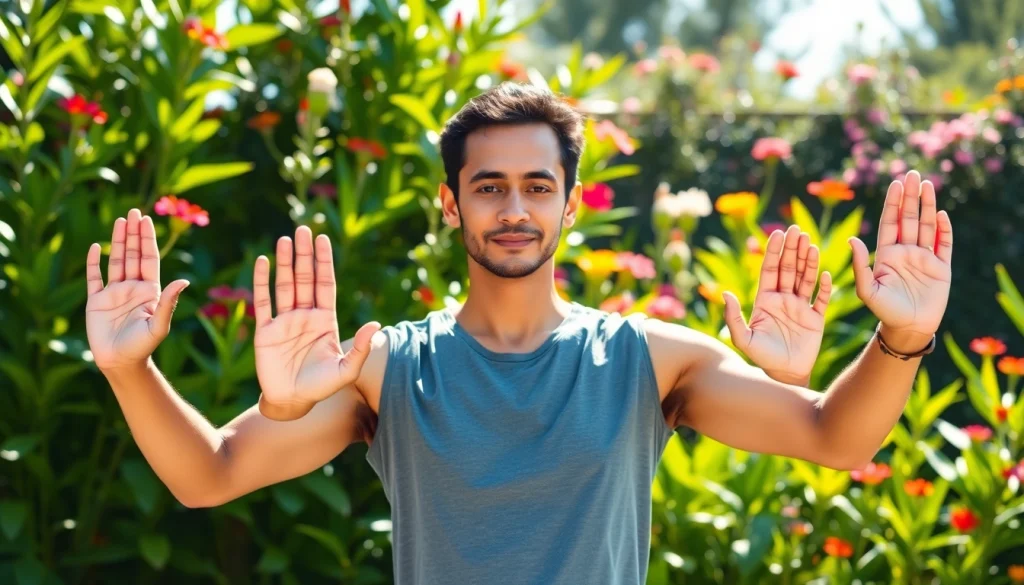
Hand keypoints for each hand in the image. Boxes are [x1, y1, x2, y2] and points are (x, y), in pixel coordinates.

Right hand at [86, 209, 189, 371]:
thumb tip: (184, 280)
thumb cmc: (143, 346)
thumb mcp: (158, 325)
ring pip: (116, 261)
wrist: (120, 363)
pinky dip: (94, 263)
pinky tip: (96, 248)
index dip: (147, 239)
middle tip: (134, 211)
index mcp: (150, 291)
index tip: (146, 220)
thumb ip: (169, 302)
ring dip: (118, 241)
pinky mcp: (96, 301)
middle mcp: (133, 287)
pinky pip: (94, 278)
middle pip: (134, 254)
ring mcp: (114, 293)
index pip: (149, 259)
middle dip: (134, 233)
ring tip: (121, 221)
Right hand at [253, 226, 380, 419]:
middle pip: (305, 278)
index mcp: (325, 320)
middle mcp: (305, 316)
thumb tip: (377, 325)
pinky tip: (263, 262)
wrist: (292, 403)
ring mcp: (284, 321)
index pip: (325, 283)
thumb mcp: (347, 370)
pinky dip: (262, 282)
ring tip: (285, 239)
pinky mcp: (265, 331)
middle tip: (303, 229)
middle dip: (305, 254)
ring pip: (285, 285)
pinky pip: (263, 302)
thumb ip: (362, 348)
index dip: (324, 261)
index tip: (322, 239)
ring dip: (284, 262)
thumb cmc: (321, 387)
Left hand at [723, 225, 832, 383]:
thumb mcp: (743, 338)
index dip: (774, 251)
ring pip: (805, 278)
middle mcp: (783, 299)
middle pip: (789, 268)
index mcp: (765, 300)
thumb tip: (725, 293)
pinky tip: (825, 274)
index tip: (778, 233)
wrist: (783, 374)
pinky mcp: (815, 318)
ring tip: (811, 242)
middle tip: (797, 230)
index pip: (770, 270)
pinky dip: (824, 287)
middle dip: (792, 249)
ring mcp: (800, 307)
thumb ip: (733, 317)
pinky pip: (821, 299)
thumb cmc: (761, 357)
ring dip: (809, 261)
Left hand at [848, 170, 951, 343]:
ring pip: (926, 226)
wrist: (908, 329)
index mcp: (886, 254)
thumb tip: (852, 240)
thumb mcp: (867, 290)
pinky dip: (944, 230)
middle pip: (908, 218)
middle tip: (912, 174)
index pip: (890, 222)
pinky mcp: (941, 267)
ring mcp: (924, 258)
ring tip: (927, 184)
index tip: (895, 183)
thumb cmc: (884, 311)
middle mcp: (905, 251)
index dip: (892, 203)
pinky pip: (944, 244)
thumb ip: (860, 266)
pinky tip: (941, 214)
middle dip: (910, 196)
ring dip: (927, 205)